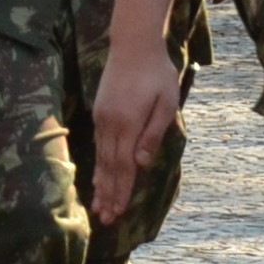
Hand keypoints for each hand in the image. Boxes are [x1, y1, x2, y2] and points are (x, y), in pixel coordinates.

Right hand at [88, 41, 184, 223]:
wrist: (133, 44)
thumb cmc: (156, 73)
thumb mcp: (165, 102)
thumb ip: (153, 134)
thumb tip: (142, 163)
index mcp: (128, 124)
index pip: (123, 165)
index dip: (121, 191)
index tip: (118, 212)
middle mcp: (110, 125)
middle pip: (109, 167)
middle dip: (108, 194)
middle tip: (105, 219)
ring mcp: (102, 119)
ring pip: (101, 158)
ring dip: (101, 183)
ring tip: (98, 205)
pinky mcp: (100, 112)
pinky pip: (99, 146)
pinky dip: (99, 164)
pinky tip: (98, 176)